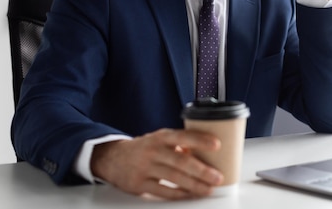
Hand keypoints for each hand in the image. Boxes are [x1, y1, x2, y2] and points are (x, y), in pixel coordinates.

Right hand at [91, 128, 223, 199]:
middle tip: (218, 176)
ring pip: (174, 178)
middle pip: (180, 161)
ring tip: (208, 188)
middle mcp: (153, 151)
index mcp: (161, 137)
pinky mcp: (139, 184)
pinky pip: (163, 191)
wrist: (113, 158)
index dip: (200, 140)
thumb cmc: (145, 148)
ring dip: (194, 185)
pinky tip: (190, 194)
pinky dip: (179, 194)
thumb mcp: (160, 139)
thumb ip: (180, 144)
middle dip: (202, 170)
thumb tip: (208, 153)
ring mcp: (145, 168)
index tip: (217, 145)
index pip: (183, 136)